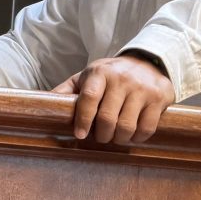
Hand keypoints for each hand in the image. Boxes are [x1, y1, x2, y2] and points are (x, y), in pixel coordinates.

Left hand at [52, 55, 174, 143]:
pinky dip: (137, 138)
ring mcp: (142, 88)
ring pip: (127, 126)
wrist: (148, 60)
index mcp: (99, 73)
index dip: (83, 120)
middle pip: (107, 118)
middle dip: (102, 135)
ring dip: (119, 139)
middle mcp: (122, 78)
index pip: (89, 99)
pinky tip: (132, 134)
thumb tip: (41, 107)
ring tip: (115, 137)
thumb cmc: (111, 74)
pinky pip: (147, 128)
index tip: (80, 135)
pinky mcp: (159, 97)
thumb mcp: (87, 77)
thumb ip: (66, 90)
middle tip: (101, 137)